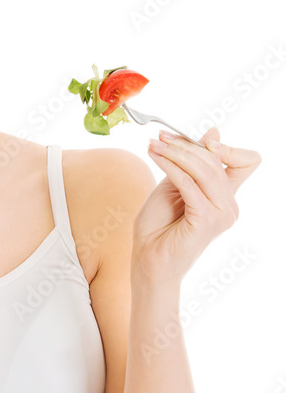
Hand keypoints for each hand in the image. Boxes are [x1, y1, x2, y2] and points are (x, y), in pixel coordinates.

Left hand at [133, 125, 261, 285]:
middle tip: (160, 138)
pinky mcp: (206, 220)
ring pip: (205, 169)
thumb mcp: (173, 187)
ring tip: (154, 146)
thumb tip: (213, 131)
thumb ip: (190, 163)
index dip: (226, 146)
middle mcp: (229, 206)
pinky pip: (190, 184)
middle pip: (217, 160)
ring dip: (176, 153)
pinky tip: (156, 158)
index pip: (246, 161)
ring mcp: (221, 214)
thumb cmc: (158, 228)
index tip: (196, 138)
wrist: (147, 261)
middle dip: (186, 145)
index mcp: (225, 198)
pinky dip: (172, 167)